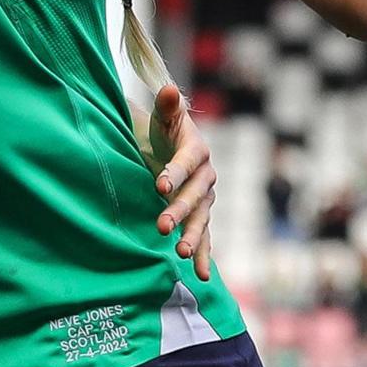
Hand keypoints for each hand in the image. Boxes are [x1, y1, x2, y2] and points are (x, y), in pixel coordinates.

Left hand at [149, 83, 220, 279]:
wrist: (169, 146)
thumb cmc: (163, 129)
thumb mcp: (163, 116)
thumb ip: (166, 105)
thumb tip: (168, 89)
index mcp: (197, 150)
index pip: (187, 162)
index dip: (174, 172)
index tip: (159, 185)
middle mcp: (206, 177)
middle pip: (194, 196)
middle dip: (179, 211)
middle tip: (162, 225)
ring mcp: (205, 199)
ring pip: (201, 219)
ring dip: (193, 236)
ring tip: (182, 252)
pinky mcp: (201, 217)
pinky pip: (207, 238)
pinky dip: (205, 256)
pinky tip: (202, 276)